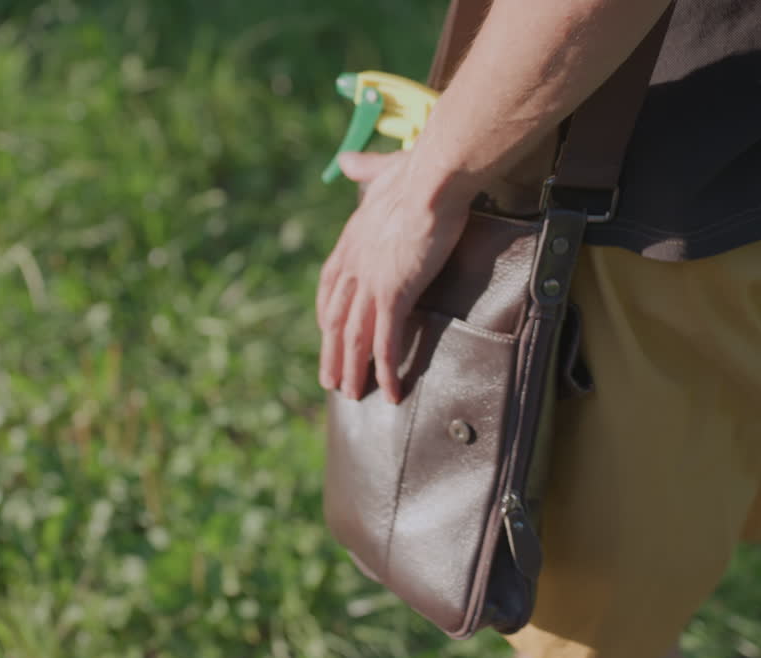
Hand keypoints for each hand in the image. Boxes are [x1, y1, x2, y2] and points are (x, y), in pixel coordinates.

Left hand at [316, 150, 472, 403]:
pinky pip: (386, 341)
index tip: (327, 330)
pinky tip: (389, 392)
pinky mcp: (394, 293)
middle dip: (332, 352)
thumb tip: (348, 159)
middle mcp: (354, 265)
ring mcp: (371, 282)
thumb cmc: (419, 170)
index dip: (327, 311)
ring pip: (354, 337)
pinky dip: (386, 370)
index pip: (330, 284)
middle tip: (330, 380)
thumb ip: (366, 169)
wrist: (434, 177)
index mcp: (352, 239)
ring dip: (352, 369)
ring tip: (351, 395)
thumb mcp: (385, 169)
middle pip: (336, 318)